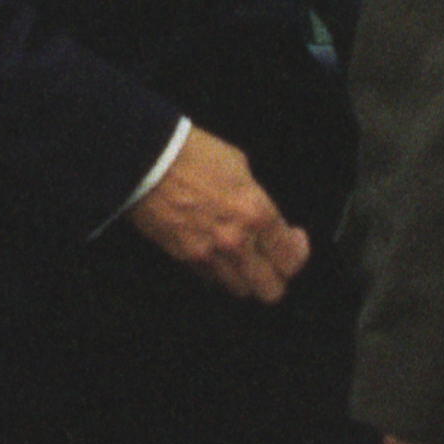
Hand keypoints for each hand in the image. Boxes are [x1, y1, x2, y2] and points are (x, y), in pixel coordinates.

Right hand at [130, 129, 308, 302]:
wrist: (146, 158)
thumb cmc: (190, 153)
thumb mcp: (239, 166)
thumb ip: (255, 197)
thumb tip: (262, 213)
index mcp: (256, 213)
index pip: (291, 257)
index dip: (297, 252)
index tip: (293, 241)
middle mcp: (236, 241)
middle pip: (271, 289)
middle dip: (277, 277)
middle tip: (274, 259)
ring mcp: (208, 254)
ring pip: (240, 290)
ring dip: (247, 278)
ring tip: (245, 259)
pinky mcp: (184, 258)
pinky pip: (211, 279)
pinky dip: (219, 272)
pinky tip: (218, 254)